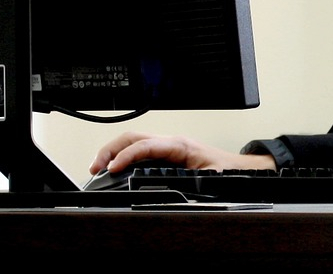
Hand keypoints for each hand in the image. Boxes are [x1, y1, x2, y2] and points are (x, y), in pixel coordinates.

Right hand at [89, 131, 276, 174]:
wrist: (237, 168)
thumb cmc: (225, 170)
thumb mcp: (210, 179)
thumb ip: (193, 186)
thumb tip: (179, 196)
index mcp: (179, 145)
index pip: (146, 145)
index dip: (127, 156)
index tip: (112, 169)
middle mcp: (170, 142)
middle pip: (133, 137)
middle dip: (110, 150)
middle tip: (95, 168)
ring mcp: (166, 146)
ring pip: (133, 141)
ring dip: (113, 152)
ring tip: (98, 168)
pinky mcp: (164, 154)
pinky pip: (138, 150)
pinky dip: (122, 156)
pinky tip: (114, 168)